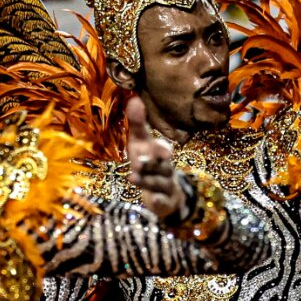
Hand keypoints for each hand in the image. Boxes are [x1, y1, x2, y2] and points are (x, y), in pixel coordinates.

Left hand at [125, 99, 183, 220]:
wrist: (168, 193)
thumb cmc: (150, 162)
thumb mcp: (141, 143)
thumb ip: (138, 124)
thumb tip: (134, 98)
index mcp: (161, 152)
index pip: (163, 149)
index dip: (162, 149)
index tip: (164, 150)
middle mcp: (165, 167)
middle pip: (161, 166)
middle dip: (151, 164)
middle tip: (138, 161)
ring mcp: (166, 185)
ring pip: (158, 183)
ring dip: (147, 181)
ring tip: (133, 177)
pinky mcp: (163, 201)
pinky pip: (162, 201)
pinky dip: (158, 201)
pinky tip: (153, 201)